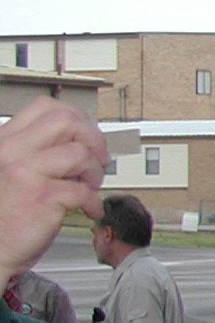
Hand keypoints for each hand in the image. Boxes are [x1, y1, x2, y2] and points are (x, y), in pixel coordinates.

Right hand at [0, 99, 108, 280]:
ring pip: (80, 153)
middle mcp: (11, 151)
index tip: (86, 137)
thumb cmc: (5, 214)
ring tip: (89, 186)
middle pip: (66, 121)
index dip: (76, 119)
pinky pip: (84, 190)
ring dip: (95, 171)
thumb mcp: (14, 171)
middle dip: (92, 139)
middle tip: (98, 159)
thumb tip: (82, 139)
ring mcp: (25, 172)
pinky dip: (94, 202)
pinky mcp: (41, 197)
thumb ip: (38, 151)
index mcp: (5, 141)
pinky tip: (88, 209)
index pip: (45, 108)